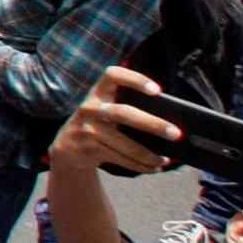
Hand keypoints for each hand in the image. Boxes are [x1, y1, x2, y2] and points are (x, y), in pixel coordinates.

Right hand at [50, 68, 190, 177]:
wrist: (67, 148)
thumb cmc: (99, 125)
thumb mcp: (105, 110)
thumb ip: (127, 109)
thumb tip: (167, 125)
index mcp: (98, 92)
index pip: (113, 75)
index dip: (135, 79)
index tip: (157, 91)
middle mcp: (90, 107)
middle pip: (124, 114)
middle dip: (153, 124)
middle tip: (176, 133)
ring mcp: (87, 129)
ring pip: (126, 144)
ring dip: (149, 155)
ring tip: (164, 160)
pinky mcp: (89, 149)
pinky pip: (121, 159)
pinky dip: (141, 166)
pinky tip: (153, 167)